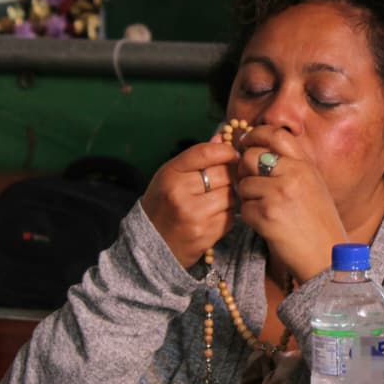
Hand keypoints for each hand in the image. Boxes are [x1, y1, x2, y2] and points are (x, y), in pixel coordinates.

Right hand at [140, 136, 239, 267]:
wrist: (151, 245)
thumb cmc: (162, 204)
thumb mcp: (170, 176)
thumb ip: (196, 158)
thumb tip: (222, 138)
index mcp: (170, 175)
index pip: (206, 153)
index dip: (225, 150)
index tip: (232, 153)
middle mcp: (181, 194)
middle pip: (223, 173)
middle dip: (231, 173)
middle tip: (228, 177)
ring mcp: (195, 216)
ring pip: (231, 194)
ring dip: (232, 194)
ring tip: (220, 195)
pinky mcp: (207, 234)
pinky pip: (231, 215)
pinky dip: (229, 212)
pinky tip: (217, 212)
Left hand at [234, 125, 346, 281]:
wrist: (327, 257)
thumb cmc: (319, 224)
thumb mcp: (313, 185)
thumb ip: (291, 166)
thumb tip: (257, 151)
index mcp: (306, 165)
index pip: (276, 134)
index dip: (255, 135)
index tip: (246, 142)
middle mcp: (294, 174)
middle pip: (251, 157)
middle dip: (244, 170)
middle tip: (250, 182)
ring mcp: (279, 194)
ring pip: (243, 184)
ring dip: (247, 198)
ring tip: (265, 209)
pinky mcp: (267, 215)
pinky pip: (243, 208)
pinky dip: (250, 217)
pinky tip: (266, 224)